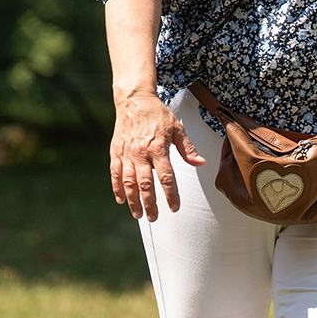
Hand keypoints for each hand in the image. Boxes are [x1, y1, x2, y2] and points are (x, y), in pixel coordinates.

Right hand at [109, 90, 204, 220]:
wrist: (134, 99)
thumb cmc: (157, 114)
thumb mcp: (177, 129)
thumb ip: (188, 148)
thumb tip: (201, 162)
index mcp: (158, 148)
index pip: (166, 177)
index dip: (170, 194)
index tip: (174, 207)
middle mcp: (141, 153)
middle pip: (145, 184)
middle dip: (150, 204)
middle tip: (154, 218)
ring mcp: (126, 153)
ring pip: (129, 182)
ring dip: (133, 201)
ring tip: (138, 215)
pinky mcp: (116, 151)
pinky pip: (115, 173)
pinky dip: (117, 188)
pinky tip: (121, 200)